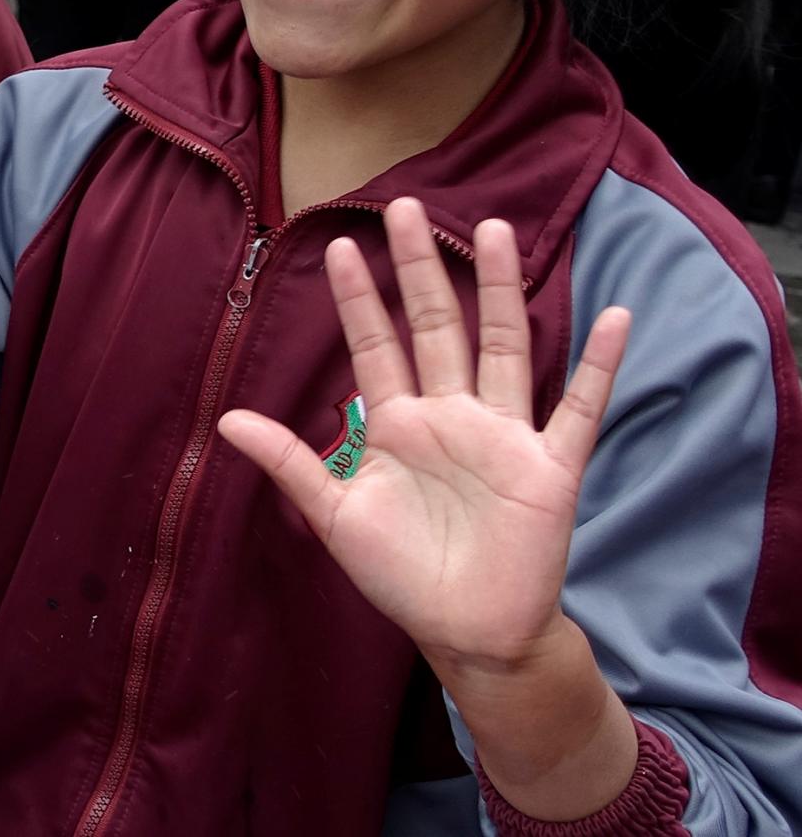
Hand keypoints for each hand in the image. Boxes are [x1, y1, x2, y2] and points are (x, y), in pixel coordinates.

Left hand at [218, 199, 628, 677]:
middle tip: (407, 206)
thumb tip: (227, 418)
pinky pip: (578, 408)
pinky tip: (614, 317)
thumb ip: (289, 463)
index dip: (360, 299)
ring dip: (500, 290)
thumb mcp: (335, 516)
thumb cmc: (402, 574)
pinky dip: (598, 365)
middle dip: (422, 270)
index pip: (376, 345)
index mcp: (398, 424)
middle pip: (437, 326)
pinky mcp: (549, 467)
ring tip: (494, 231)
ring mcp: (503, 436)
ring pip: (502, 346)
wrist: (467, 633)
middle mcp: (450, 416)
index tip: (342, 246)